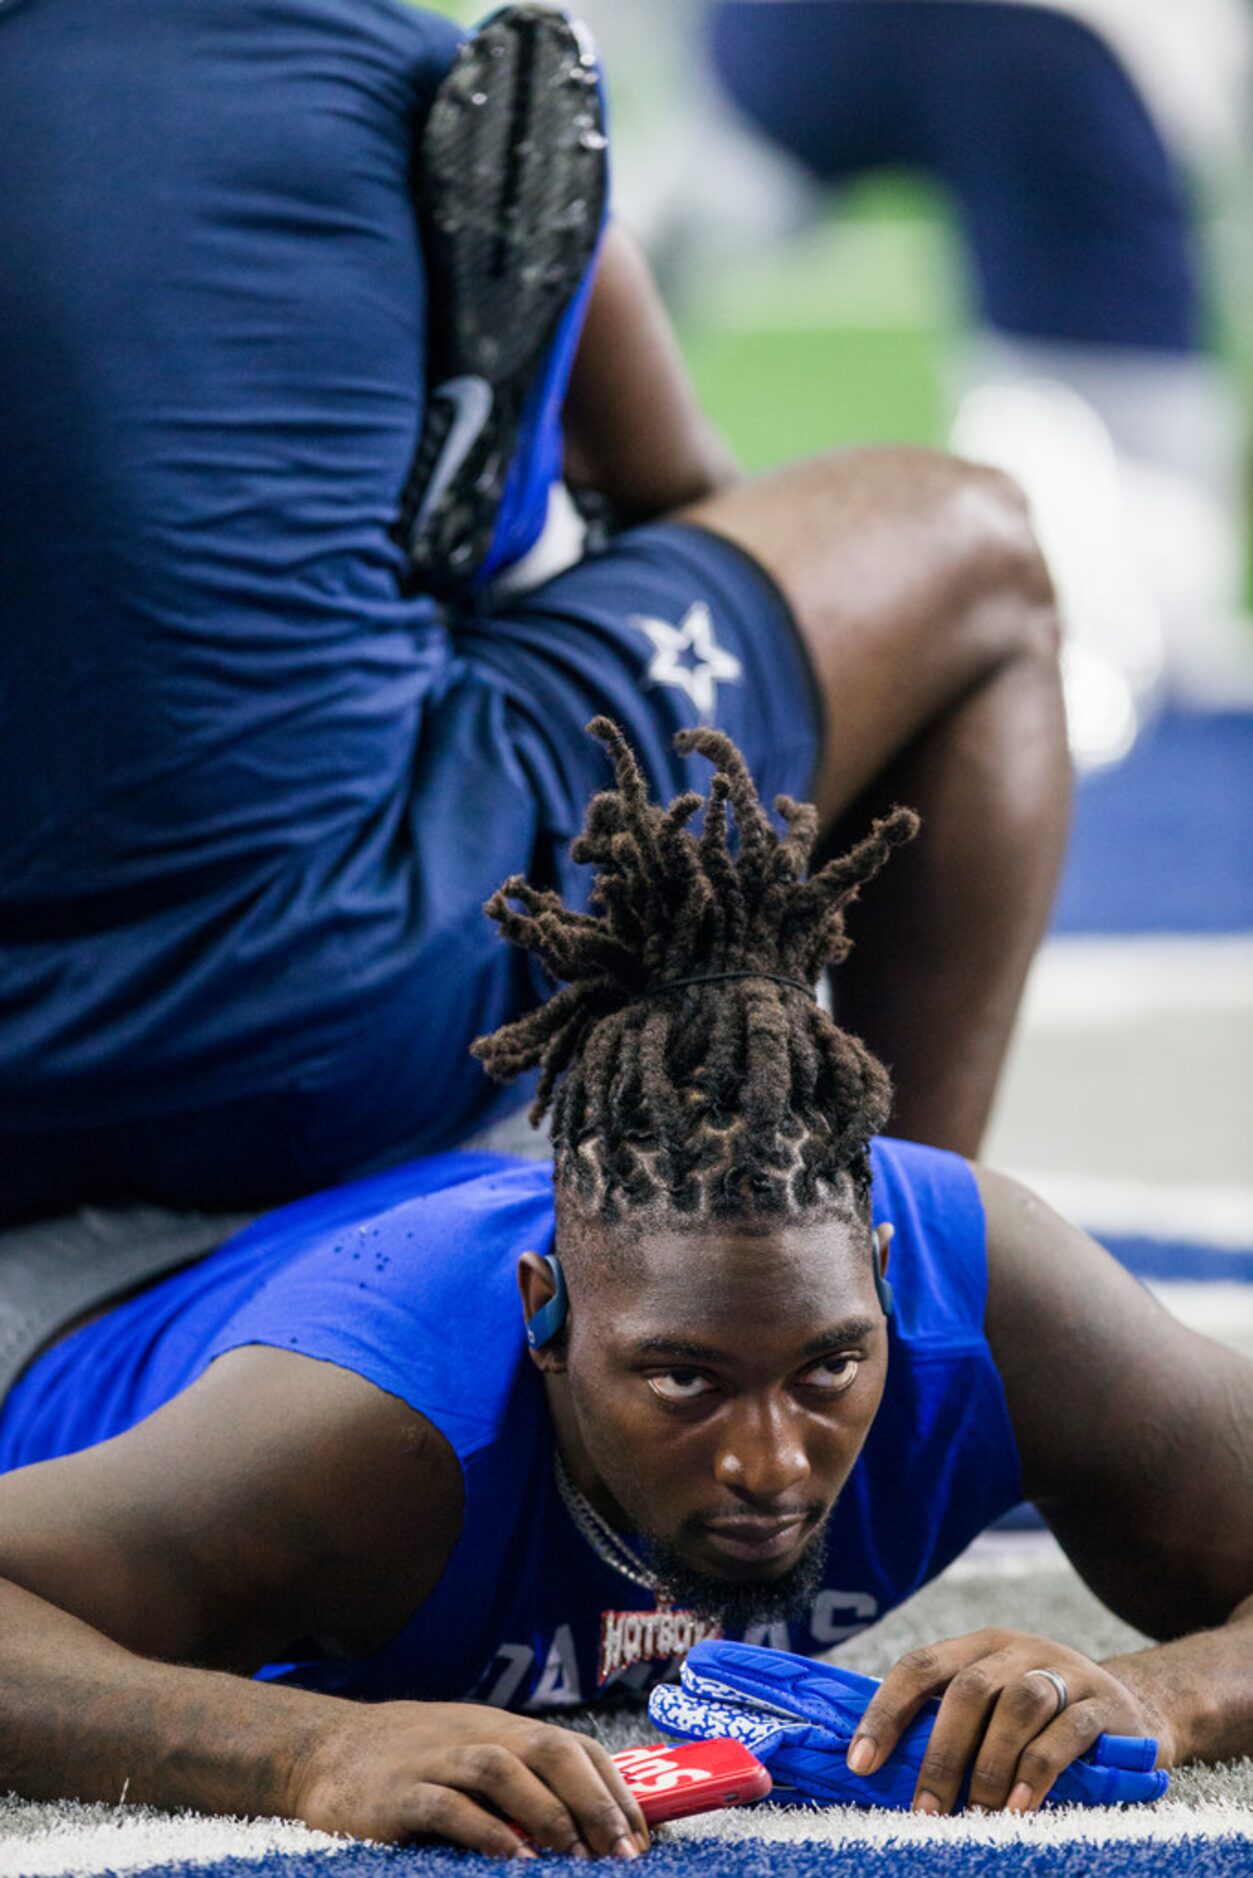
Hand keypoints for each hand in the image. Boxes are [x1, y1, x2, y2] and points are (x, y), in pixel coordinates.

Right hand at [293, 1700, 649, 1857]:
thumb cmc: (409, 1761)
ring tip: (575, 1855)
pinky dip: (485, 1830)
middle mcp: (477, 1735)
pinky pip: (448, 1807)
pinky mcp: (400, 1792)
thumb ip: (517, 1780)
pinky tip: (513, 1858)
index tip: (641, 1838)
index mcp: (502, 1730)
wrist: (324, 1749)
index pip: (575, 1748)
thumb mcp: (468, 1753)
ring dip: (546, 1812)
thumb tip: (585, 1828)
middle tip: (621, 1853)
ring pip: (503, 1770)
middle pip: (549, 1750)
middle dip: (593, 1801)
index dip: (613, 1789)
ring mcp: (437, 1760)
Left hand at [846, 1629, 1169, 1814]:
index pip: (920, 1667)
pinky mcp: (1105, 1705)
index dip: (886, 1713)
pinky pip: (1068, 1732)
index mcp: (979, 1647)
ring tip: (976, 1813)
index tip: (861, 1764)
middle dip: (941, 1753)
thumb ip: (952, 1726)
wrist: (1134, 1710)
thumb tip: (880, 1773)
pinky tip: (1020, 1806)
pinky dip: (1039, 1769)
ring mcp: (1065, 1672)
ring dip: (990, 1764)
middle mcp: (1019, 1650)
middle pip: (969, 1689)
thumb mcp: (997, 1709)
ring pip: (1018, 1705)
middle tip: (925, 1810)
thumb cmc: (1043, 1721)